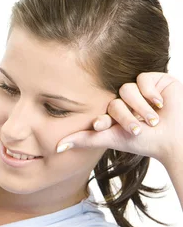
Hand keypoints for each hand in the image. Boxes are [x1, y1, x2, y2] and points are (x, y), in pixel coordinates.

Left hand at [56, 72, 182, 162]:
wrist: (175, 139)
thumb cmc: (145, 141)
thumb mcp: (111, 139)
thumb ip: (84, 139)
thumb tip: (57, 148)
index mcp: (113, 112)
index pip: (101, 110)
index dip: (103, 119)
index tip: (104, 127)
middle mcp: (125, 100)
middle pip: (113, 101)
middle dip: (125, 118)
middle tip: (137, 129)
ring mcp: (140, 89)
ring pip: (126, 90)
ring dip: (139, 108)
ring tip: (152, 120)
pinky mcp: (156, 80)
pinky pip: (142, 78)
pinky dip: (149, 93)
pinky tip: (159, 104)